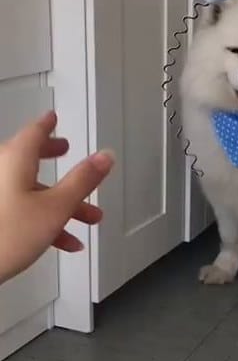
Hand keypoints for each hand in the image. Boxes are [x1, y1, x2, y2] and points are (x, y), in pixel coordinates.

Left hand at [0, 111, 113, 282]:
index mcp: (14, 160)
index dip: (48, 125)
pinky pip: (20, 210)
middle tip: (65, 151)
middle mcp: (0, 172)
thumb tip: (105, 156)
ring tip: (88, 219)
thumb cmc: (5, 236)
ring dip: (61, 203)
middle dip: (55, 160)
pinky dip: (43, 219)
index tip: (53, 118)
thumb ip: (82, 180)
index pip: (34, 132)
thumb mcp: (55, 207)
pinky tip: (65, 242)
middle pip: (29, 158)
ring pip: (31, 191)